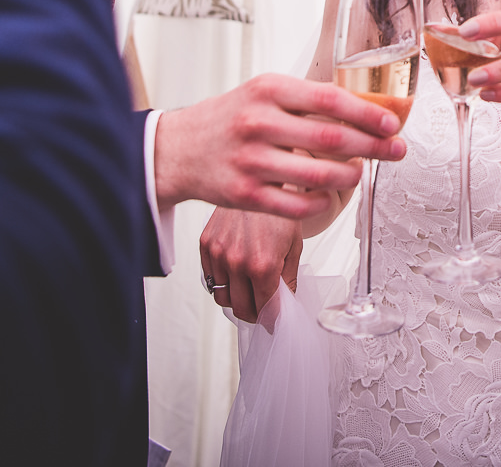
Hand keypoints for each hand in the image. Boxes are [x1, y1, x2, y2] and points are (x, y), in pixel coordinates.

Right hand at [152, 73, 406, 215]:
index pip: (330, 99)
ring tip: (360, 172)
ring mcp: (250, 161)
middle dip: (374, 146)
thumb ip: (307, 98)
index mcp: (268, 89)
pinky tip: (329, 194)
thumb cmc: (230, 117)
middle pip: (331, 138)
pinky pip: (296, 205)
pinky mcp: (244, 195)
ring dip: (350, 176)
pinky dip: (321, 201)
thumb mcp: (263, 92)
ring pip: (318, 175)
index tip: (393, 123)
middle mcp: (258, 123)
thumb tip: (365, 106)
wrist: (176, 149)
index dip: (368, 113)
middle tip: (397, 150)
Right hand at [200, 209, 302, 324]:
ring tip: (250, 288)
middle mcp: (237, 261)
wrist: (260, 180)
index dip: (273, 319)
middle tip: (265, 308)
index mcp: (263, 265)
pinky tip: (236, 271)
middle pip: (241, 310)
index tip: (275, 321)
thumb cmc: (279, 211)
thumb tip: (285, 306)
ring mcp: (218, 253)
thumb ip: (288, 280)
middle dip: (256, 314)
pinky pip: (210, 278)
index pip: (266, 311)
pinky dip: (223, 281)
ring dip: (237, 298)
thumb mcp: (294, 246)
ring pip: (223, 297)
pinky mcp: (206, 244)